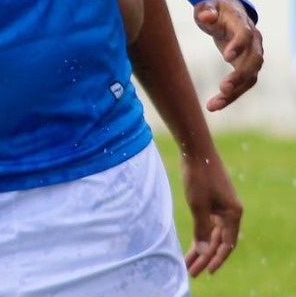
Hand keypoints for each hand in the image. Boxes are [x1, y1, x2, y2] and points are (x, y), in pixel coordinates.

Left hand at [180, 150, 242, 275]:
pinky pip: (208, 223)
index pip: (227, 244)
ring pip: (212, 233)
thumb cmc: (198, 177)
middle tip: (191, 271)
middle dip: (205, 257)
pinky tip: (193, 243)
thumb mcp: (198, 206)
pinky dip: (200, 234)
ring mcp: (221, 206)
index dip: (216, 259)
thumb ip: (202, 230)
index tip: (206, 272)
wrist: (195, 150)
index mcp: (233, 214)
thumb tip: (205, 253)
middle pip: (219, 241)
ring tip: (188, 261)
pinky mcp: (212, 200)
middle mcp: (230, 212)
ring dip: (201, 247)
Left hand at [194, 0, 262, 110]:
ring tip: (214, 104)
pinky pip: (243, 84)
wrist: (228, 12)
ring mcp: (252, 55)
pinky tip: (214, 106)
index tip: (226, 58)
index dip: (238, 45)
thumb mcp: (207, 5)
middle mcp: (254, 41)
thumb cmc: (214, 8)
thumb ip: (206, 9)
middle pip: (253, 60)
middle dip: (240, 75)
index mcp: (243, 23)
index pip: (245, 35)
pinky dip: (231, 96)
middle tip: (223, 88)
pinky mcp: (246, 66)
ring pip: (250, 77)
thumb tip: (205, 16)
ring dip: (235, 92)